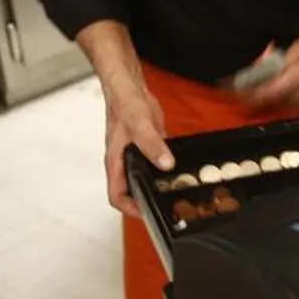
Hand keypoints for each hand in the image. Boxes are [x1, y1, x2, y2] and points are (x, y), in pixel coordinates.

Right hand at [103, 84, 170, 216]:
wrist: (129, 84)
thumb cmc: (123, 102)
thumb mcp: (138, 124)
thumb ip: (152, 144)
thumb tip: (166, 163)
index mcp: (116, 161)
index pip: (116, 195)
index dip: (129, 208)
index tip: (146, 213)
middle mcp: (125, 161)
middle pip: (132, 190)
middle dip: (146, 200)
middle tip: (166, 206)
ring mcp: (138, 153)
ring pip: (146, 176)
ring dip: (158, 185)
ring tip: (177, 193)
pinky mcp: (151, 144)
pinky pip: (159, 161)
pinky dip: (168, 167)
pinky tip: (182, 169)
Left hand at [243, 21, 298, 108]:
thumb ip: (280, 60)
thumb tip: (262, 69)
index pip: (268, 92)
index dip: (250, 94)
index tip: (236, 91)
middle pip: (275, 101)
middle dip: (261, 96)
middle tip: (248, 89)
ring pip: (287, 105)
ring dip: (276, 98)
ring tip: (269, 88)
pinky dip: (291, 100)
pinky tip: (290, 90)